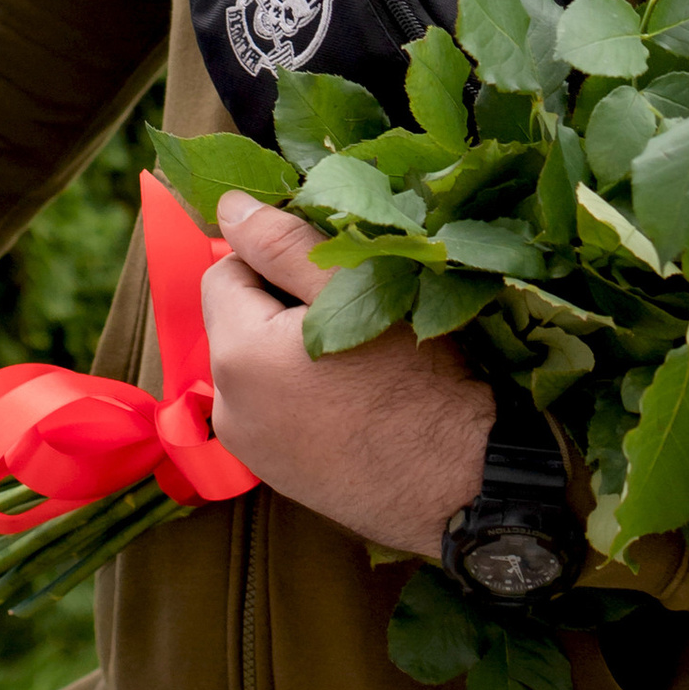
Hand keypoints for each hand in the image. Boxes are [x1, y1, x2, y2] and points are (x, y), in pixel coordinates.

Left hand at [205, 194, 490, 557]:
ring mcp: (250, 450)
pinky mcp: (277, 477)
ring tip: (358, 362)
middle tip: (353, 314)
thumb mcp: (358, 288)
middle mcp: (227, 410)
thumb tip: (227, 204)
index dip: (273, 260)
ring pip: (255, 367)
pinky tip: (353, 401)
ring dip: (290, 350)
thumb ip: (283, 244)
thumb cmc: (422, 381)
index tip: (330, 274)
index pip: (224, 272)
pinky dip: (300, 394)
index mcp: (236, 356)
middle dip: (279, 307)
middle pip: (237, 322)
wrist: (464, 485)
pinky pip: (272, 410)